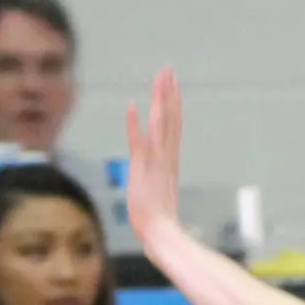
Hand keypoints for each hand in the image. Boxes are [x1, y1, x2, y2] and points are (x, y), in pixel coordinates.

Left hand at [123, 66, 186, 256]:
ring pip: (161, 124)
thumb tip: (160, 186)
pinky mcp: (144, 170)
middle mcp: (165, 157)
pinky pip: (139, 142)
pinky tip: (132, 106)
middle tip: (168, 69)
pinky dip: (136, 124)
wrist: (162, 236)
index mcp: (169, 161)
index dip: (172, 103)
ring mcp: (156, 162)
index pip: (173, 126)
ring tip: (160, 77)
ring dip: (159, 100)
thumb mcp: (160, 199)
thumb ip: (161, 188)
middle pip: (170, 118)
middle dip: (168, 93)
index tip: (171, 83)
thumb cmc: (159, 222)